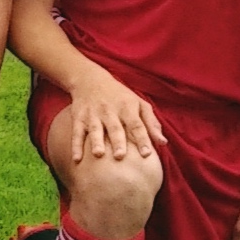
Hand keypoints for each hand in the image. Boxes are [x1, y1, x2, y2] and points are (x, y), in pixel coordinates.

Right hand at [50, 73, 164, 164]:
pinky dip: (75, 146)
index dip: (142, 139)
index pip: (137, 125)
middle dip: (118, 142)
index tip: (147, 154)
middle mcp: (110, 111)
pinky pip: (77, 133)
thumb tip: (163, 143)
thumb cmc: (120, 96)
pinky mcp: (78, 118)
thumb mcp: (138, 103)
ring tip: (98, 155)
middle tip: (120, 156)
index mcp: (127, 108)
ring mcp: (93, 114)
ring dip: (96, 142)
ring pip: (95, 129)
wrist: (90, 79)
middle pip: (115, 128)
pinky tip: (76, 159)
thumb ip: (151, 123)